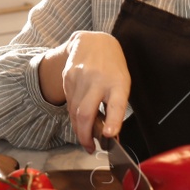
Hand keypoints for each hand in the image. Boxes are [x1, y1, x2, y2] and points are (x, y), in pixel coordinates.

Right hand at [41, 31, 130, 147]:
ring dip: (78, 129)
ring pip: (74, 112)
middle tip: (90, 148)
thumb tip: (109, 134)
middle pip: (85, 113)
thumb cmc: (112, 67)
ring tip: (85, 137)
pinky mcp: (67, 77)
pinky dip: (73, 116)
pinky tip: (79, 119)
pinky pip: (69, 103)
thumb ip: (116, 106)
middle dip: (85, 136)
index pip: (116, 103)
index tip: (109, 135)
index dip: (113, 120)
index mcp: (118, 82)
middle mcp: (97, 79)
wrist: (93, 41)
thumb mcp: (122, 83)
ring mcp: (79, 77)